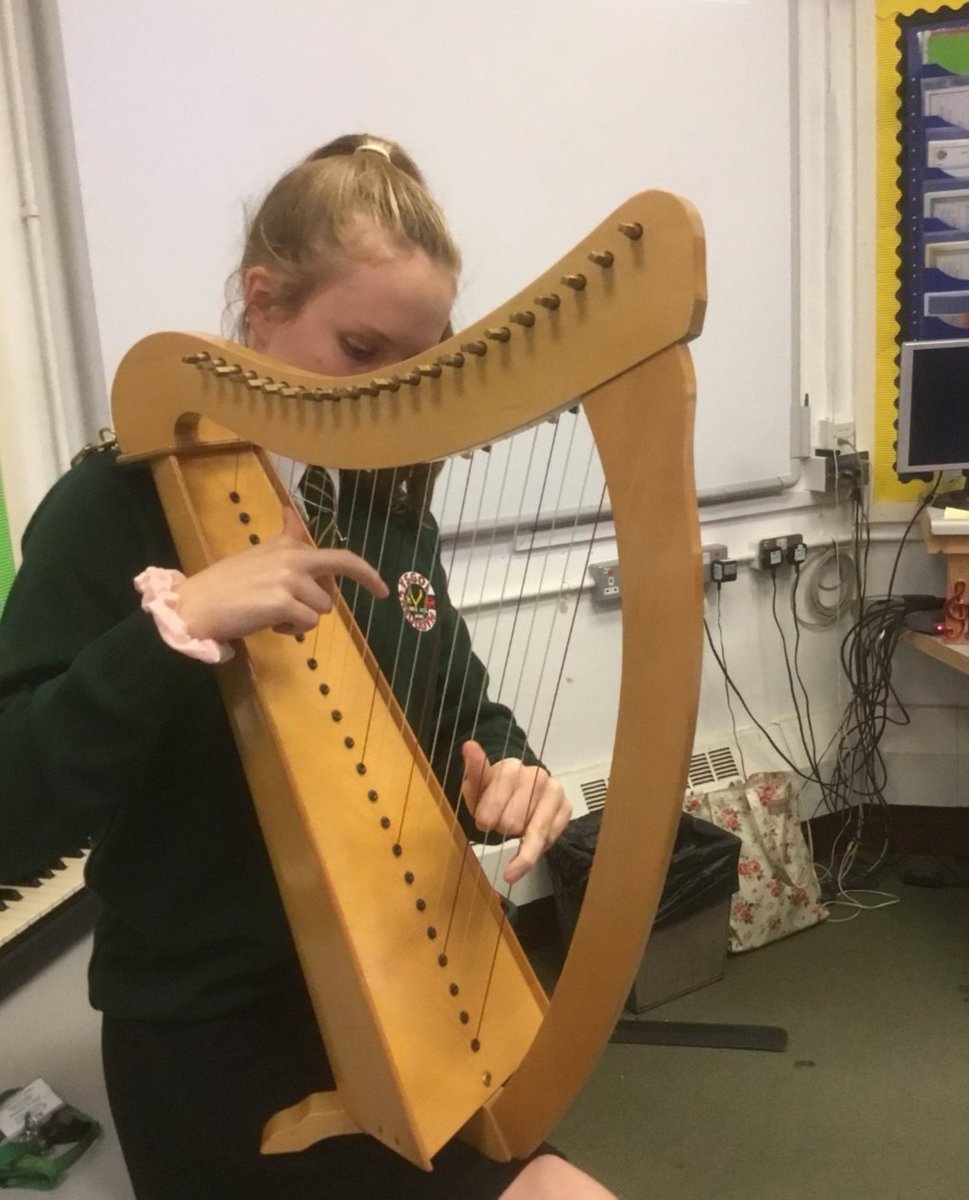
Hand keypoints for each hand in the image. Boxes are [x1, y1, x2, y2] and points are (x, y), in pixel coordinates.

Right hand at [175, 508, 387, 642]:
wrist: (194, 605)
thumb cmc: (225, 584)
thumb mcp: (258, 555)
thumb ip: (284, 539)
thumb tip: (291, 511)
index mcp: (289, 546)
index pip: (339, 556)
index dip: (366, 574)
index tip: (383, 591)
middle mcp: (293, 557)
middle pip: (338, 577)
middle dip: (330, 597)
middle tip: (309, 611)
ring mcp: (289, 579)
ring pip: (322, 608)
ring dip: (301, 618)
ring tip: (272, 614)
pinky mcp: (282, 602)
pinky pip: (307, 623)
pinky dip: (290, 630)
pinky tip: (268, 624)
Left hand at [461, 740, 570, 884]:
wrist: (513, 793)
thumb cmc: (492, 793)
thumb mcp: (475, 786)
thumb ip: (474, 769)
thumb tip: (469, 745)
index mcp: (512, 768)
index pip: (492, 810)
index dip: (485, 821)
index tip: (483, 820)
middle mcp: (538, 776)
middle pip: (513, 824)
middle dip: (503, 829)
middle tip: (501, 820)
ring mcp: (555, 791)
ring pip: (534, 834)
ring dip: (521, 840)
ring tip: (515, 829)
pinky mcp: (566, 807)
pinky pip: (551, 838)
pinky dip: (538, 845)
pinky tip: (529, 835)